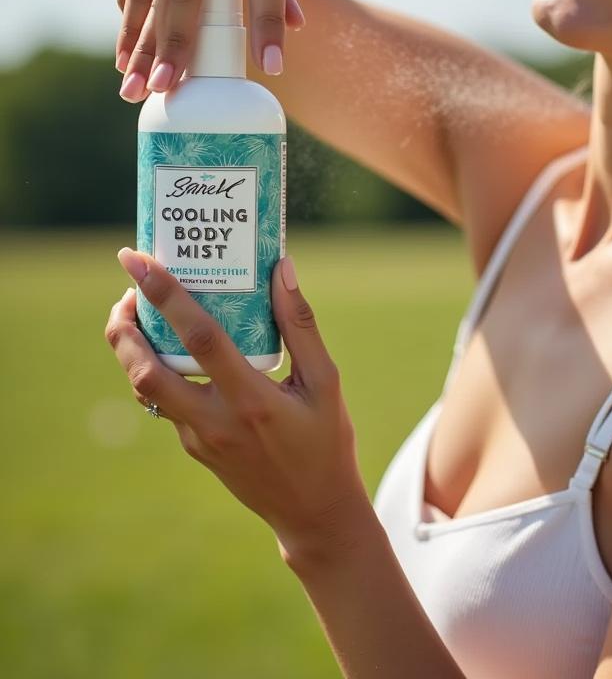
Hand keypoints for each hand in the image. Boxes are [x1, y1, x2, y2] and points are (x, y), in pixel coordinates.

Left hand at [105, 249, 369, 565]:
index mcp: (252, 401)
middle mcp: (215, 422)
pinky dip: (157, 368)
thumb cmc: (327, 440)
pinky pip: (165, 402)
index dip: (167, 296)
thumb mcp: (326, 382)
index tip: (140, 260)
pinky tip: (173, 346)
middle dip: (124, 326)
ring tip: (138, 311)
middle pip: (146, 371)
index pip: (200, 338)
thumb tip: (281, 269)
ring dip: (131, 347)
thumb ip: (301, 325)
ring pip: (146, 388)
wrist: (312, 511)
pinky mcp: (193, 448)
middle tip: (127, 288)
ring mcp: (198, 439)